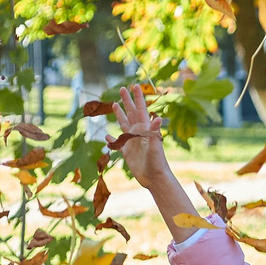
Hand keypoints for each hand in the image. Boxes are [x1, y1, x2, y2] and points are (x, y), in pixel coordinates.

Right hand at [113, 82, 203, 235]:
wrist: (155, 179)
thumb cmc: (157, 163)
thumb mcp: (156, 146)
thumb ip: (155, 132)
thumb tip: (158, 117)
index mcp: (144, 129)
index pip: (140, 109)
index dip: (137, 97)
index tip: (134, 85)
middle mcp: (138, 133)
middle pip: (131, 113)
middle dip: (127, 100)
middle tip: (122, 88)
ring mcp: (133, 142)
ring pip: (124, 125)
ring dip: (119, 114)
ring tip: (114, 105)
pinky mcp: (128, 153)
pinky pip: (118, 144)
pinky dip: (112, 139)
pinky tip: (107, 136)